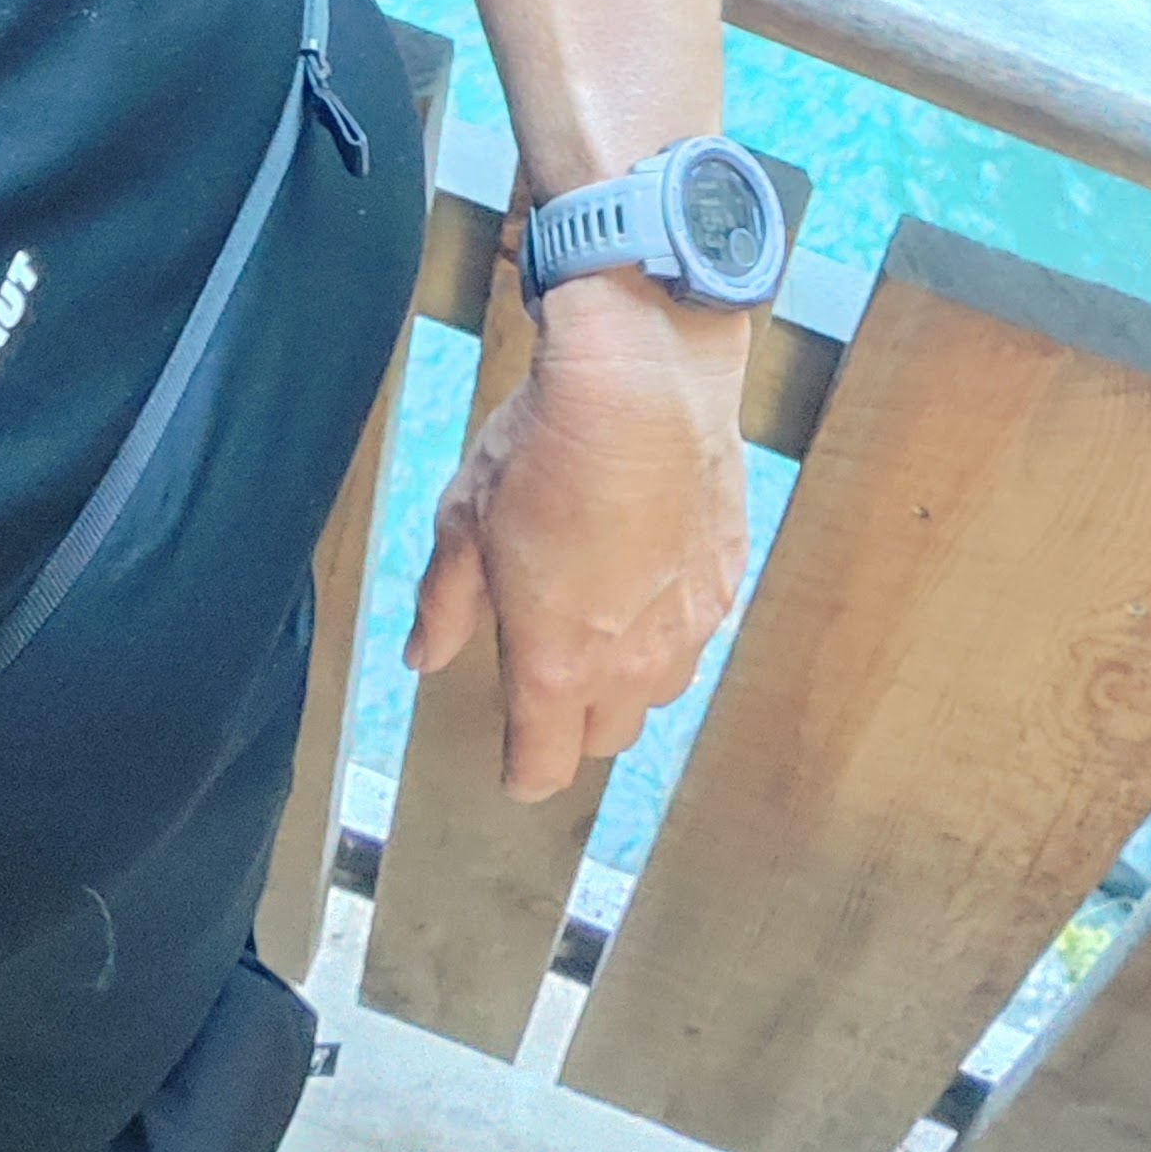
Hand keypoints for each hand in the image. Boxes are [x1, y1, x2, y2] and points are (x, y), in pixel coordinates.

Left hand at [404, 274, 751, 801]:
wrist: (642, 381)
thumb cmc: (545, 449)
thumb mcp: (466, 523)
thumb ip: (445, 603)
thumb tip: (423, 653)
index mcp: (555, 663)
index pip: (544, 764)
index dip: (523, 770)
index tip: (514, 762)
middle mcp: (630, 662)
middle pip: (606, 737)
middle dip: (572, 723)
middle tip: (548, 676)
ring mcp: (689, 624)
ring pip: (660, 691)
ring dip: (628, 679)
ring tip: (601, 622)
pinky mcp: (726, 579)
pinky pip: (698, 633)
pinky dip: (670, 624)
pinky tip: (647, 573)